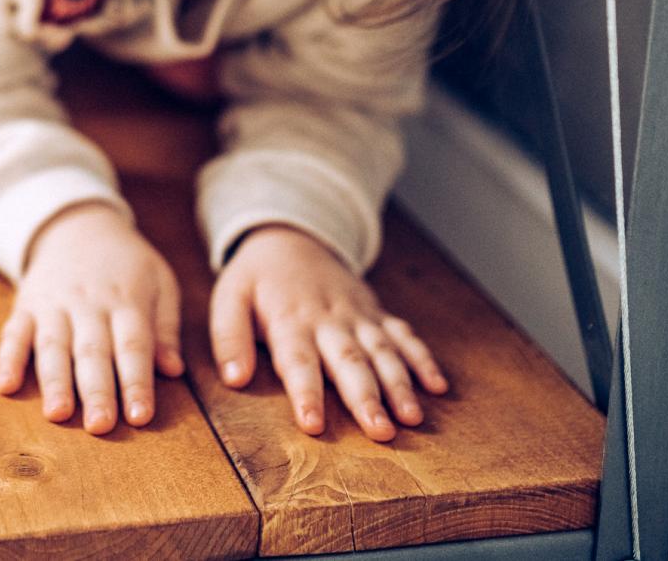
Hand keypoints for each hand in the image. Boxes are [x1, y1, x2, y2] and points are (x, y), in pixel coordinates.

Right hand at [0, 202, 183, 433]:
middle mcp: (88, 304)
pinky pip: (14, 333)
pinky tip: (6, 385)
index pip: (133, 345)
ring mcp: (53, 305)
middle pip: (93, 351)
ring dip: (54, 381)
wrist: (78, 226)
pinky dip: (8, 359)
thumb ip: (167, 328)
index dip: (136, 382)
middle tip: (101, 426)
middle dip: (96, 390)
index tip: (140, 416)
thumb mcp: (160, 282)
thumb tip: (173, 370)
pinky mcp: (26, 306)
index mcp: (127, 301)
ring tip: (57, 414)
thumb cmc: (127, 264)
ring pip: (53, 346)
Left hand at [210, 224, 447, 441]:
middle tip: (381, 431)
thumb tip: (234, 378)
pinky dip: (423, 359)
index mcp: (290, 320)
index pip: (298, 361)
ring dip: (400, 384)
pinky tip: (438, 386)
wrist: (293, 237)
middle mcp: (329, 320)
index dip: (306, 393)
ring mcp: (358, 316)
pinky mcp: (376, 314)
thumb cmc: (257, 277)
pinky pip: (404, 335)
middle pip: (349, 360)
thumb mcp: (229, 297)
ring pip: (383, 351)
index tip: (314, 424)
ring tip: (412, 417)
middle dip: (367, 397)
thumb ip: (229, 337)